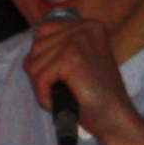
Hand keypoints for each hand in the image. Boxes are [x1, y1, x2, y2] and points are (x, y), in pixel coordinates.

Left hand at [19, 0, 143, 144]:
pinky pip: (39, 77)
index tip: (58, 77)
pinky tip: (58, 102)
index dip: (43, 58)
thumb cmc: (97, 98)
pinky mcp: (71, 57)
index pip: (44, 31)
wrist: (115, 118)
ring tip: (59, 97)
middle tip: (58, 91)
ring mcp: (78, 40)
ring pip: (35, 62)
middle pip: (37, 46)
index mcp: (89, 26)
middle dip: (40, 73)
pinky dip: (43, 95)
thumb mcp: (79, 65)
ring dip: (41, 86)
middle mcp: (85, 28)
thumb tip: (28, 58)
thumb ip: (57, 53)